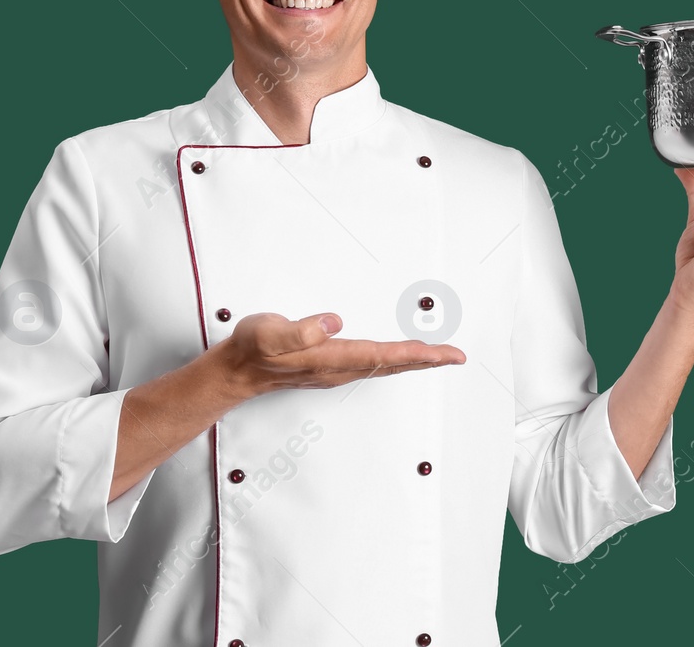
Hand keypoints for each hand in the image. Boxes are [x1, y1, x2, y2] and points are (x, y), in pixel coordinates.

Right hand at [216, 312, 465, 398]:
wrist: (236, 371)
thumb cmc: (252, 349)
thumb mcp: (268, 332)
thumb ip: (299, 329)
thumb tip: (334, 322)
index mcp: (330, 358)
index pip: (382, 356)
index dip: (416, 354)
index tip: (443, 353)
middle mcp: (339, 368)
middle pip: (393, 365)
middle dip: (427, 361)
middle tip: (457, 356)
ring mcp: (337, 370)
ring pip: (385, 367)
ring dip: (415, 362)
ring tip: (440, 355)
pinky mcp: (332, 367)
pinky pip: (374, 365)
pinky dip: (396, 361)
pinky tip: (403, 356)